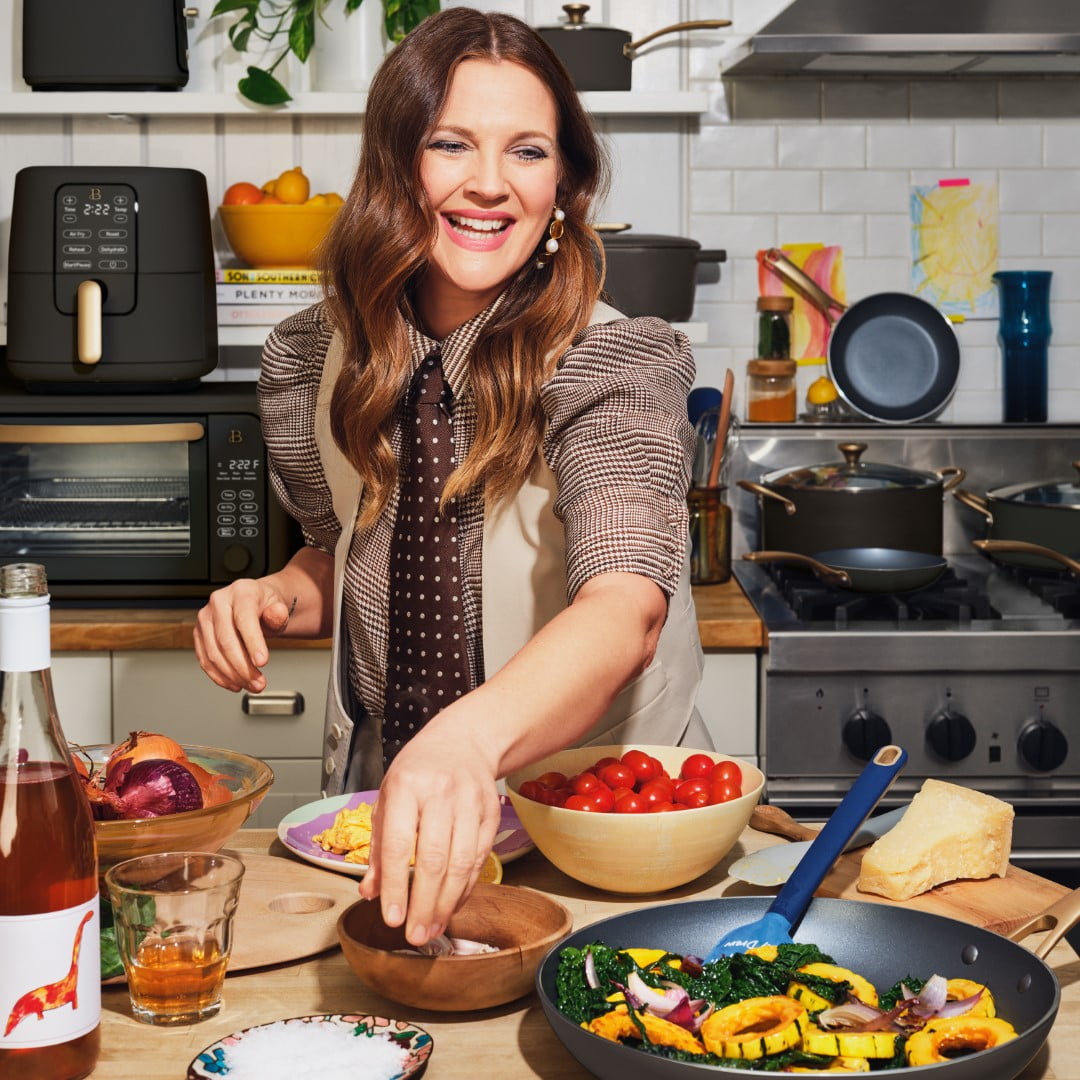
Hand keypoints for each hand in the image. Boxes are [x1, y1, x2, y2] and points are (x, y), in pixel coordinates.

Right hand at [193, 578, 292, 692]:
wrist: (255, 602)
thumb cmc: (266, 605)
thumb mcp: (278, 606)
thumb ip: (279, 613)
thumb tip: (277, 614)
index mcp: (240, 592)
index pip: (244, 620)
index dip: (253, 643)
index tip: (262, 662)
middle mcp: (218, 602)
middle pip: (226, 641)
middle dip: (243, 667)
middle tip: (259, 683)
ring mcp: (205, 618)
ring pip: (213, 653)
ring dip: (232, 675)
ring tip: (251, 685)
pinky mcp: (199, 634)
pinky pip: (205, 659)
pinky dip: (219, 676)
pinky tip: (234, 683)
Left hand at [358, 721, 500, 945]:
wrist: (463, 741)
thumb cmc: (418, 772)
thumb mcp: (387, 797)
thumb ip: (378, 846)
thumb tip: (371, 891)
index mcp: (406, 787)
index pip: (398, 844)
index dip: (395, 885)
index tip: (392, 918)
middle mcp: (440, 793)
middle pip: (434, 858)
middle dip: (424, 903)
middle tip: (415, 935)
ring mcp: (470, 803)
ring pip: (462, 863)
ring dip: (447, 902)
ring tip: (433, 927)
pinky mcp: (491, 813)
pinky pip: (479, 859)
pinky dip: (466, 888)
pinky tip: (452, 904)